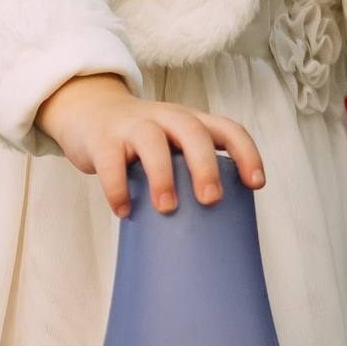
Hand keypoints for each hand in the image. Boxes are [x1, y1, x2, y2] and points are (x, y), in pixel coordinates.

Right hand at [35, 73, 264, 216]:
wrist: (89, 113)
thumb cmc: (141, 142)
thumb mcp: (171, 146)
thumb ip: (189, 172)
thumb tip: (213, 232)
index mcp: (190, 122)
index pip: (228, 129)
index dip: (247, 153)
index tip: (256, 184)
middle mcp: (166, 119)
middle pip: (192, 132)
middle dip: (205, 165)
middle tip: (210, 199)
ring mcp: (133, 126)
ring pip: (152, 141)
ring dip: (163, 175)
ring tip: (167, 208)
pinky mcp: (102, 139)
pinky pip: (111, 161)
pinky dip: (117, 187)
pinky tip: (124, 211)